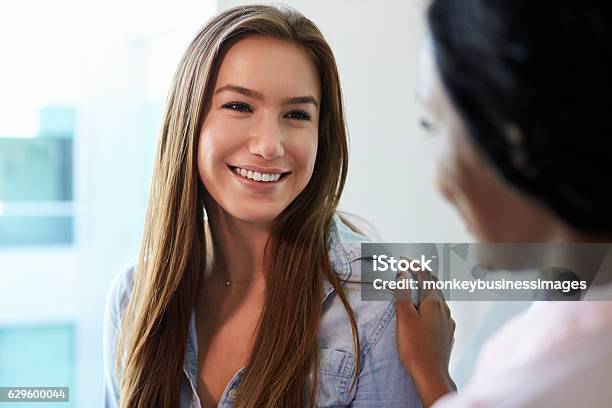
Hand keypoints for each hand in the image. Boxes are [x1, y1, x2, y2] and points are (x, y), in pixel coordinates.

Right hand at [395, 270, 456, 406]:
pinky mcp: (448, 333)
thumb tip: (403, 273)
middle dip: (421, 273)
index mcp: (433, 302)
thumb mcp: (404, 318)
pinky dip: (431, 302)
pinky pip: (440, 311)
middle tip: (407, 268)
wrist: (432, 375)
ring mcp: (448, 321)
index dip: (412, 265)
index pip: (424, 274)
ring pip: (438, 297)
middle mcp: (444, 309)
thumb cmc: (415, 347)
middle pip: (434, 283)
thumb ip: (403, 293)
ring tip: (414, 285)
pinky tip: (425, 310)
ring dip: (426, 287)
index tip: (401, 260)